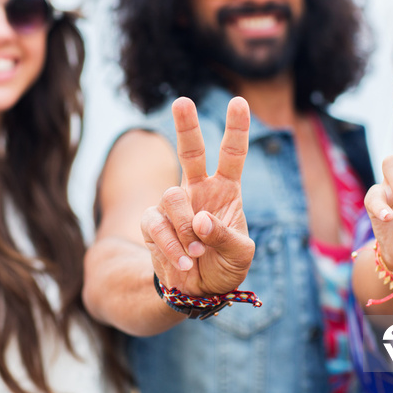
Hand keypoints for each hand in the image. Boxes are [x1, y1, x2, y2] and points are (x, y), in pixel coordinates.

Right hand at [141, 97, 254, 296]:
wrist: (196, 291)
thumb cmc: (224, 266)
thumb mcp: (240, 254)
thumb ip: (225, 235)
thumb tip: (201, 220)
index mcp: (226, 190)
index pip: (232, 154)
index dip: (236, 128)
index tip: (240, 102)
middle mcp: (198, 190)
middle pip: (190, 151)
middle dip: (186, 126)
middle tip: (182, 101)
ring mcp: (173, 204)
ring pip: (172, 197)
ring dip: (186, 228)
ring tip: (197, 252)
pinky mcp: (152, 222)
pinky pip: (156, 224)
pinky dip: (172, 245)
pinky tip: (184, 261)